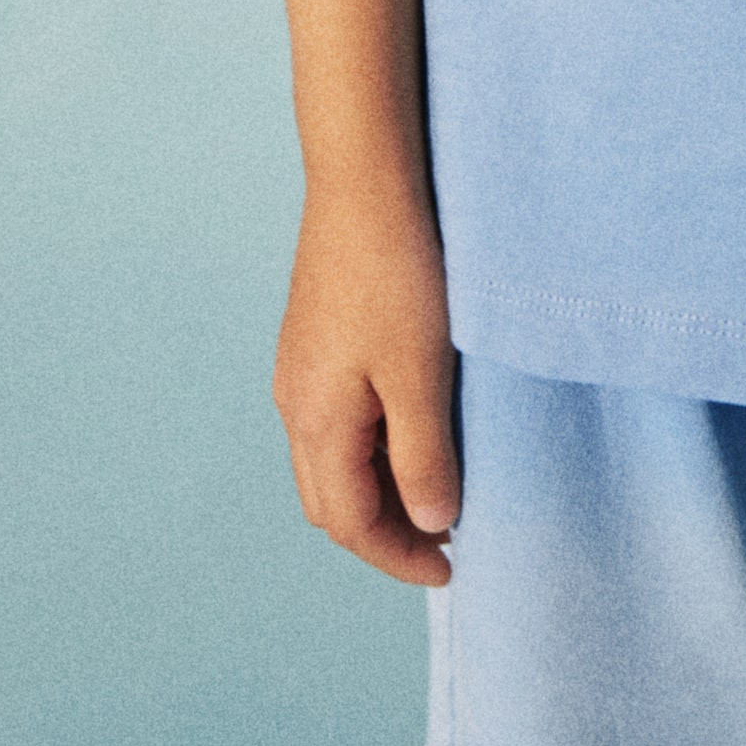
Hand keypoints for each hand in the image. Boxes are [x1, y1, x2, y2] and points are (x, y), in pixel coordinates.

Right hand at [273, 186, 461, 585]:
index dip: (398, 556)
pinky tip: (412, 428)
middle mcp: (295, 400)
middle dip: (384, 532)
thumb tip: (431, 522)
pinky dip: (372, 446)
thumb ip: (423, 455)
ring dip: (378, 488)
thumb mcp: (420, 372)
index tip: (450, 568)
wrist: (365, 177)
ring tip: (437, 490)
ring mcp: (302, 367)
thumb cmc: (395, 270)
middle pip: (331, 500)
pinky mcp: (316, 337)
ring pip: (332, 459)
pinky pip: (337, 418)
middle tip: (444, 540)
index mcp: (315, 419)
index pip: (348, 522)